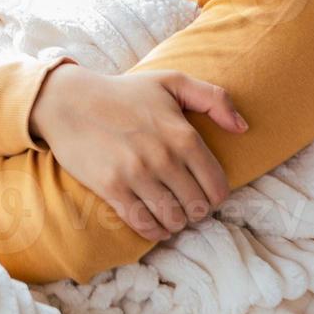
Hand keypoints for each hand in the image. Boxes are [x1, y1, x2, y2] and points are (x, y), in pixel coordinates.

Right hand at [28, 63, 247, 240]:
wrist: (70, 101)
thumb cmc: (124, 93)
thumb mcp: (172, 82)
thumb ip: (214, 98)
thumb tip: (243, 128)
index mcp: (183, 135)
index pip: (217, 185)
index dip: (216, 196)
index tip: (206, 194)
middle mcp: (164, 157)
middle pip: (197, 207)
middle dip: (197, 211)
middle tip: (188, 206)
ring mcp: (137, 175)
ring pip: (173, 219)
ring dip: (176, 223)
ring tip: (172, 215)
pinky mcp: (112, 188)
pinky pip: (143, 224)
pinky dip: (154, 231)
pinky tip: (155, 225)